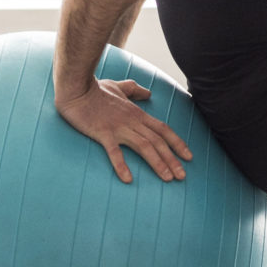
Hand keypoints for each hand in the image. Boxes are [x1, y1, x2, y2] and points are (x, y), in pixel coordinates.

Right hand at [55, 78, 193, 183]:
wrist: (77, 88)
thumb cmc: (96, 89)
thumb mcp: (119, 87)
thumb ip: (135, 90)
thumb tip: (148, 92)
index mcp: (137, 113)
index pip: (163, 129)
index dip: (177, 143)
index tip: (189, 156)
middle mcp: (132, 121)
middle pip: (158, 141)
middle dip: (172, 159)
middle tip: (182, 176)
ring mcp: (118, 127)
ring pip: (144, 146)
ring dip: (158, 163)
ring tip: (167, 178)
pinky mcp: (103, 133)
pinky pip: (114, 152)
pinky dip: (122, 165)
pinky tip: (128, 179)